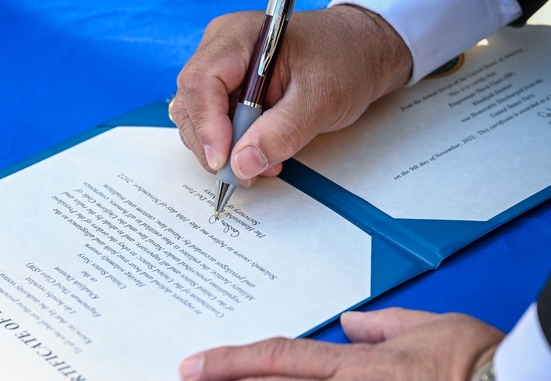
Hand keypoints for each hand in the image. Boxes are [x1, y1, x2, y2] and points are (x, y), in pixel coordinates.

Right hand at [168, 5, 410, 183]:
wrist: (359, 54)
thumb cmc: (344, 61)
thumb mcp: (320, 100)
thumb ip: (282, 133)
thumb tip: (242, 164)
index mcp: (240, 37)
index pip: (200, 82)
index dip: (207, 126)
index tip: (224, 160)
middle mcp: (221, 51)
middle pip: (191, 105)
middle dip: (213, 146)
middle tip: (244, 172)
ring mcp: (222, 72)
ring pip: (197, 120)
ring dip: (223, 151)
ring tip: (261, 162)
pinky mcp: (228, 92)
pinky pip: (214, 126)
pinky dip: (231, 147)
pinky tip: (258, 154)